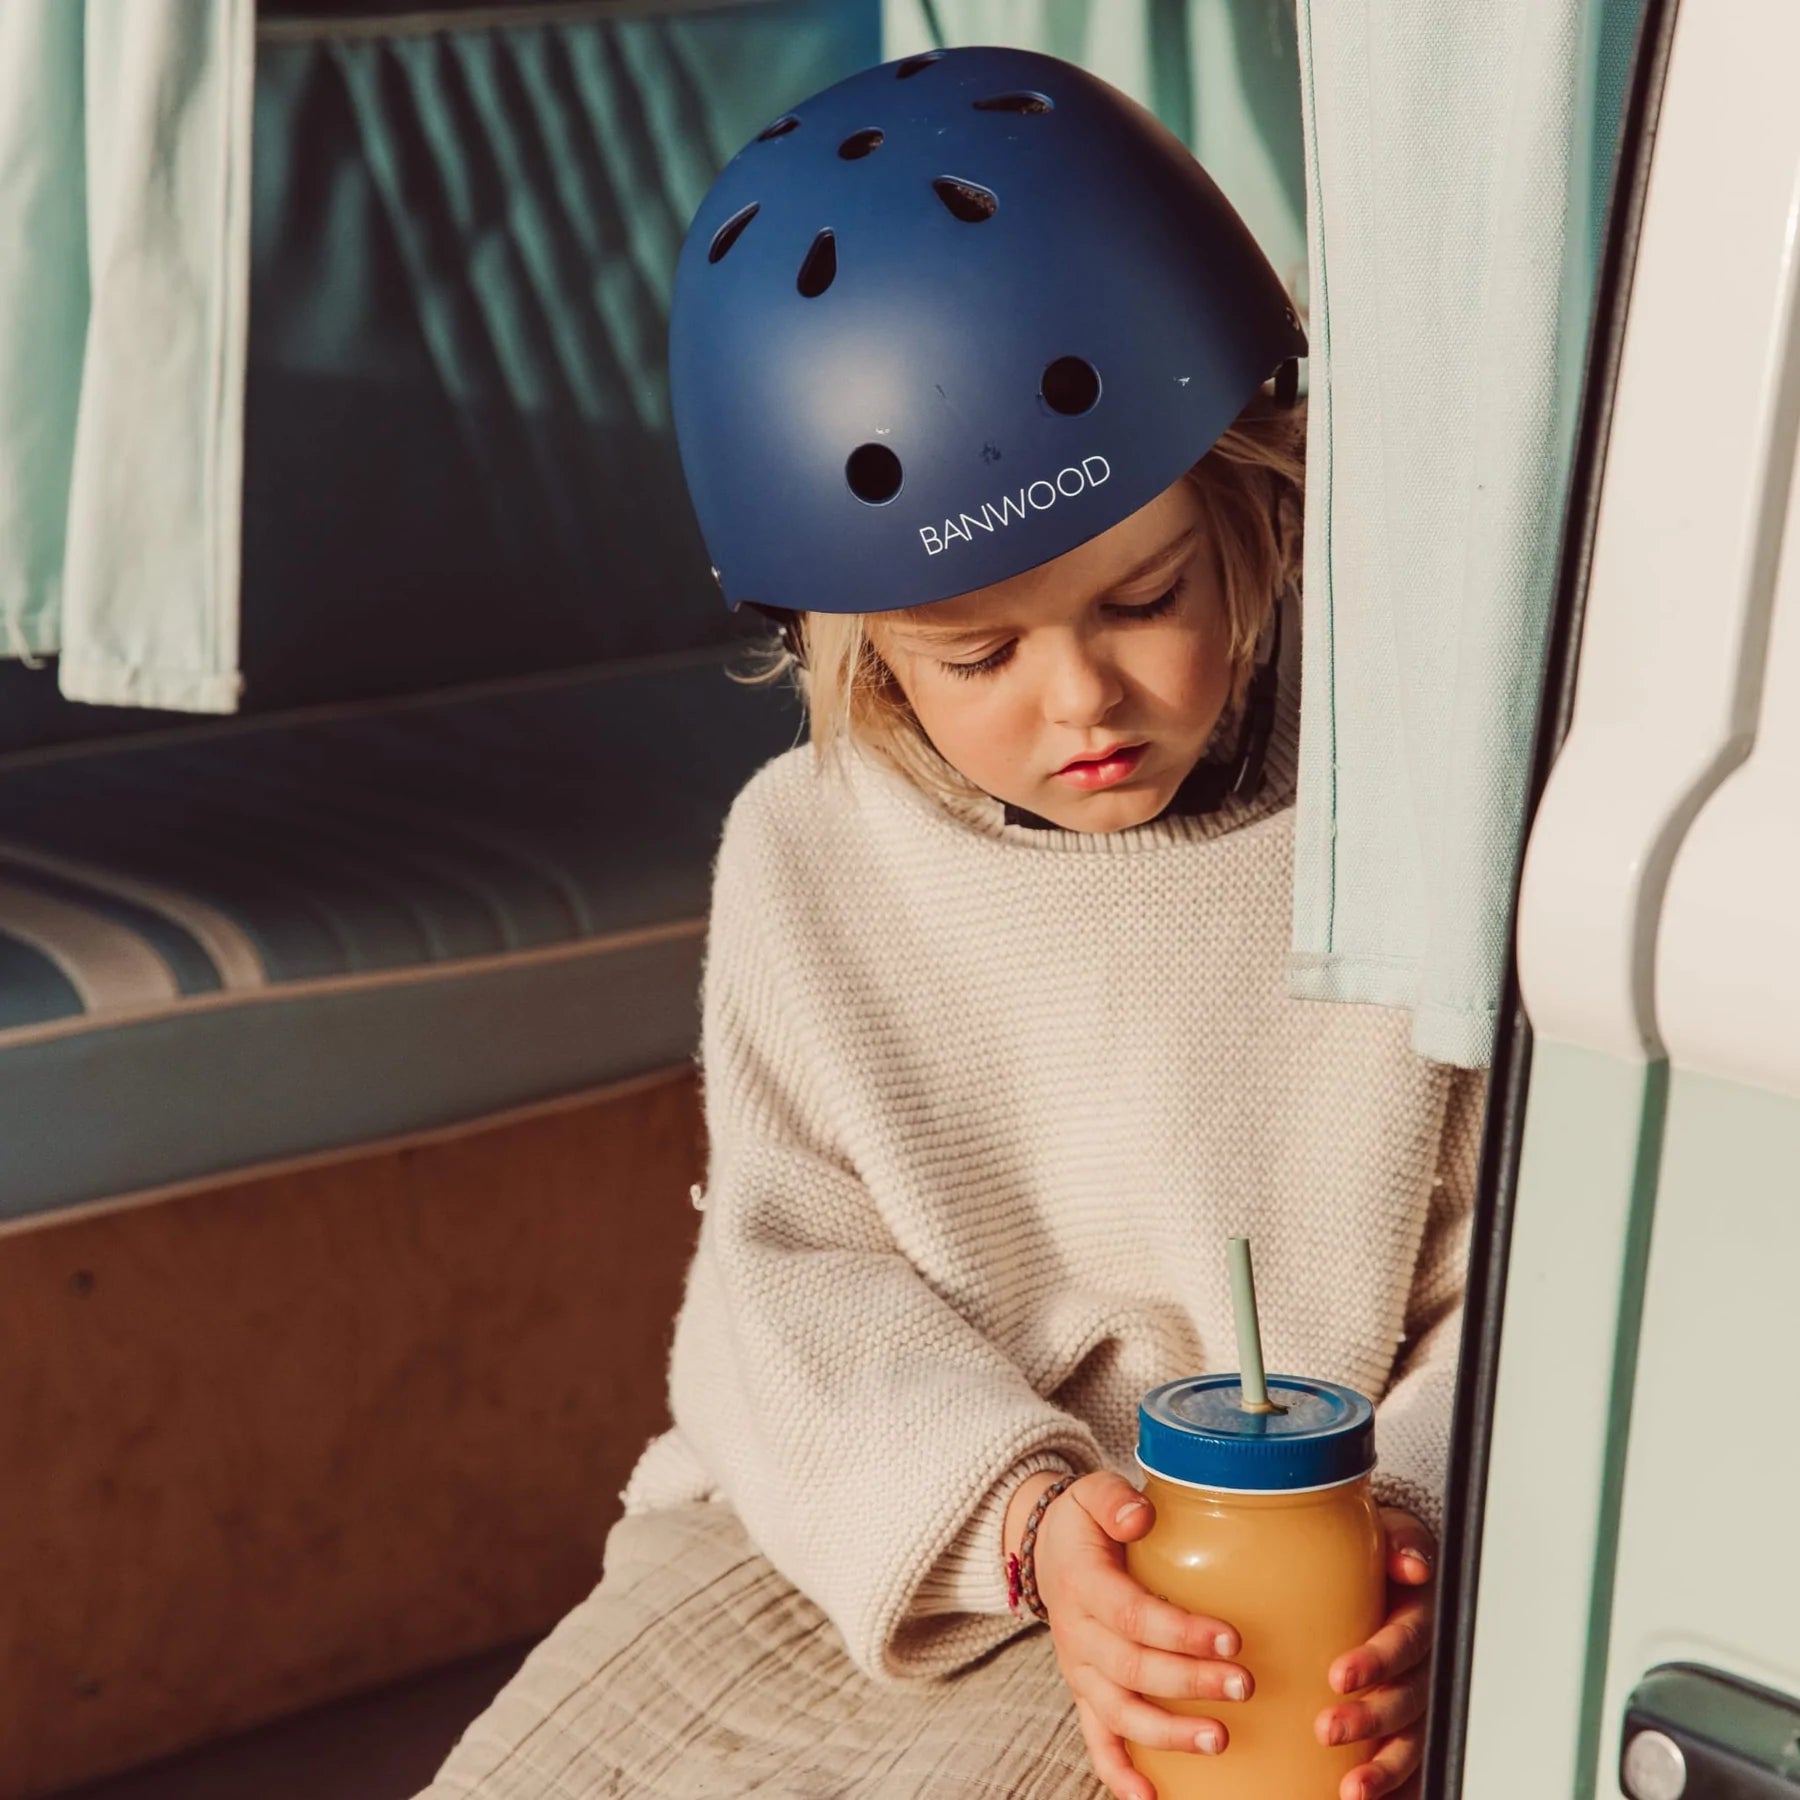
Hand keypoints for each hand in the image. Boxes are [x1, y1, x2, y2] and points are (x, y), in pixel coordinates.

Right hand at [1012, 1470, 1252, 1799]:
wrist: (1043, 1548)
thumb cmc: (1083, 1522)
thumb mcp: (1092, 1493)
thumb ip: (1113, 1500)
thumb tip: (1140, 1517)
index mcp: (1083, 1583)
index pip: (1131, 1613)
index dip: (1179, 1631)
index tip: (1230, 1637)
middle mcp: (1077, 1633)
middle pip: (1132, 1668)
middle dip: (1189, 1682)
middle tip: (1244, 1685)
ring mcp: (1079, 1669)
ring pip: (1118, 1711)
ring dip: (1167, 1733)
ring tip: (1220, 1739)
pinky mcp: (1083, 1692)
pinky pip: (1096, 1740)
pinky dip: (1118, 1774)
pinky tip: (1151, 1797)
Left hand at [1314, 1507, 1437, 1799]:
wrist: (1378, 1567)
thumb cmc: (1376, 1552)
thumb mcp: (1385, 1532)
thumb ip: (1399, 1541)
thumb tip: (1412, 1563)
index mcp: (1417, 1618)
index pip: (1405, 1643)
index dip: (1376, 1661)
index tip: (1338, 1675)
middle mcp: (1420, 1666)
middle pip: (1404, 1701)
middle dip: (1368, 1720)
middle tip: (1326, 1729)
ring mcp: (1413, 1702)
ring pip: (1408, 1743)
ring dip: (1382, 1769)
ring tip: (1350, 1790)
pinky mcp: (1399, 1727)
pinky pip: (1406, 1768)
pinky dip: (1393, 1790)